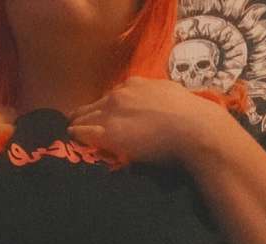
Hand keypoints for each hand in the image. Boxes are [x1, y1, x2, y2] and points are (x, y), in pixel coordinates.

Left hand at [67, 77, 225, 165]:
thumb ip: (157, 99)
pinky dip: (76, 134)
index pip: (112, 95)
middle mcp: (120, 94)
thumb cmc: (190, 116)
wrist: (193, 129)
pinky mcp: (108, 132)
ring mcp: (112, 112)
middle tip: (78, 125)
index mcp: (135, 84)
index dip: (106, 107)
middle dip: (86, 115)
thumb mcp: (170, 96)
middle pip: (94, 105)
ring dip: (78, 124)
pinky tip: (72, 137)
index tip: (104, 116)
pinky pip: (82, 131)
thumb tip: (159, 109)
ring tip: (72, 131)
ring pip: (83, 116)